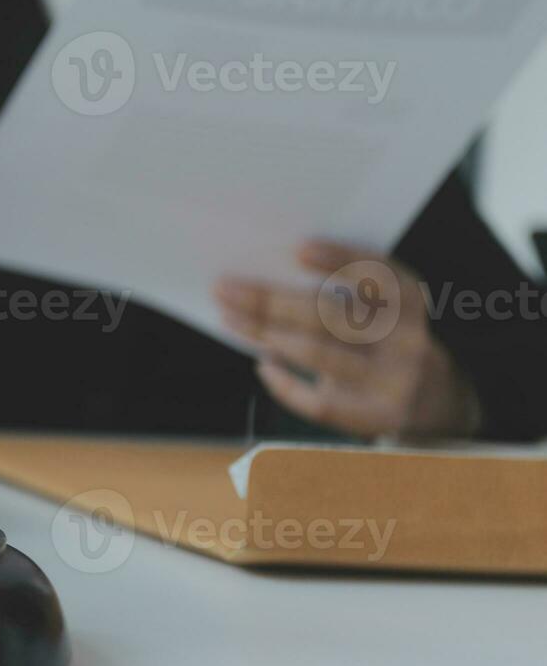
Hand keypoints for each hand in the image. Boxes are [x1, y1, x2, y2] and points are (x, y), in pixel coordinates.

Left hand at [214, 241, 482, 440]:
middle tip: (226, 288)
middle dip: (272, 300)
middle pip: (331, 316)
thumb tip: (266, 280)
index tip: (299, 248)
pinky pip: (317, 401)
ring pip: (319, 354)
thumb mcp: (383, 314)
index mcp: (409, 304)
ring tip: (231, 319)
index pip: (379, 275)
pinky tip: (263, 365)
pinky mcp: (374, 417)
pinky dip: (283, 383)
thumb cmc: (388, 344)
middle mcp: (407, 340)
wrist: (438, 404)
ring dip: (267, 334)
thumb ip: (344, 298)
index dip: (342, 259)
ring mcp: (392, 382)